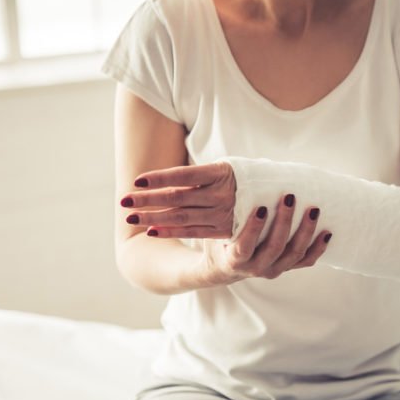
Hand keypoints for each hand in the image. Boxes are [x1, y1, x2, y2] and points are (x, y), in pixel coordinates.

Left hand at [120, 162, 235, 237]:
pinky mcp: (223, 229)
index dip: (159, 178)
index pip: (183, 175)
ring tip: (131, 217)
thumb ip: (198, 176)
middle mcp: (221, 194)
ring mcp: (222, 213)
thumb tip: (161, 182)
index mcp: (221, 173)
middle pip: (177, 197)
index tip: (136, 180)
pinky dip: (170, 231)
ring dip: (153, 217)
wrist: (275, 197)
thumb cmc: (242, 178)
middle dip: (148, 199)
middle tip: (124, 201)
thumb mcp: (226, 168)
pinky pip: (192, 231)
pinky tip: (151, 230)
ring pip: (181, 216)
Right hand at [198, 194, 332, 285]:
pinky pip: (306, 261)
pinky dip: (319, 248)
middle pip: (275, 248)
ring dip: (305, 232)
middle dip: (284, 223)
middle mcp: (256, 268)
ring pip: (294, 254)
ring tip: (313, 210)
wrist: (227, 266)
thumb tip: (218, 182)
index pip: (245, 247)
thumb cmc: (220, 240)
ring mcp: (273, 269)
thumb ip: (222, 213)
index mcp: (235, 260)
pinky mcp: (286, 267)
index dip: (254, 229)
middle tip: (289, 198)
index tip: (261, 208)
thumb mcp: (216, 230)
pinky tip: (327, 232)